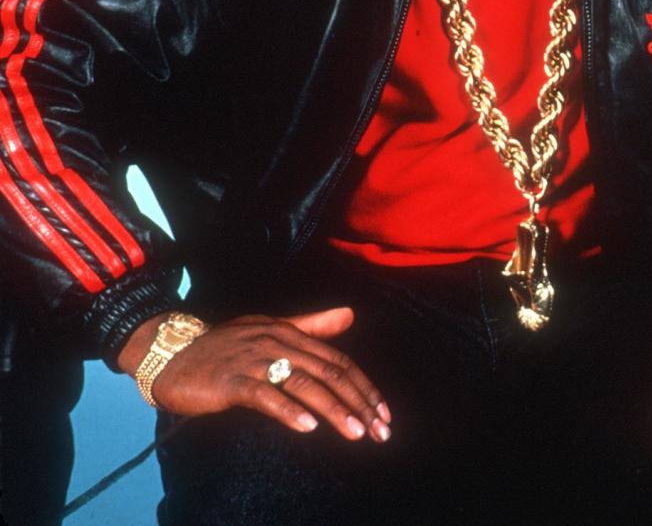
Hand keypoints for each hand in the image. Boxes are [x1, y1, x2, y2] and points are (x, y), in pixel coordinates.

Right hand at [123, 307, 390, 441]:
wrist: (172, 352)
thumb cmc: (224, 346)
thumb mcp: (270, 329)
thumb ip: (312, 325)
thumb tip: (350, 315)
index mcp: (289, 333)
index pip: (337, 360)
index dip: (363, 386)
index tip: (382, 412)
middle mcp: (277, 342)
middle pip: (328, 372)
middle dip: (358, 402)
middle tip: (380, 430)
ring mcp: (255, 361)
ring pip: (303, 384)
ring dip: (333, 410)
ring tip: (356, 433)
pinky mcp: (232, 381)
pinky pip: (265, 396)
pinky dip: (288, 411)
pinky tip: (307, 428)